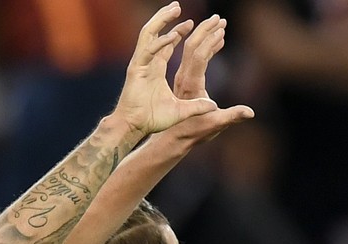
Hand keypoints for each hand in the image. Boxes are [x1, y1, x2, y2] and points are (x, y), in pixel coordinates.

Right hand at [114, 2, 217, 135]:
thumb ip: (197, 106)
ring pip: (149, 35)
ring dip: (161, 20)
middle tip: (179, 6)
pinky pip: (148, 51)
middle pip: (160, 34)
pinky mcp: (136, 71)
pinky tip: (172, 37)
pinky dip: (159, 43)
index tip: (196, 24)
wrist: (134, 127)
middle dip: (170, 19)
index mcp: (158, 70)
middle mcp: (150, 64)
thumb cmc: (153, 121)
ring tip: (174, 9)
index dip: (183, 33)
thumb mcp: (181, 111)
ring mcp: (142, 65)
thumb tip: (213, 105)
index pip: (172, 45)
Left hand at [168, 14, 254, 144]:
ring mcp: (182, 77)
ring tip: (220, 24)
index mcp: (189, 84)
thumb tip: (249, 112)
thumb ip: (231, 116)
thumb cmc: (192, 132)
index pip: (197, 56)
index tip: (221, 29)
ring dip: (205, 35)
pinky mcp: (184, 79)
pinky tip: (217, 41)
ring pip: (190, 49)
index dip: (209, 41)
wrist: (173, 138)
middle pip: (190, 46)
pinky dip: (205, 46)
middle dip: (204, 30)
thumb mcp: (213, 125)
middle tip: (219, 18)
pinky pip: (193, 57)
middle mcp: (183, 77)